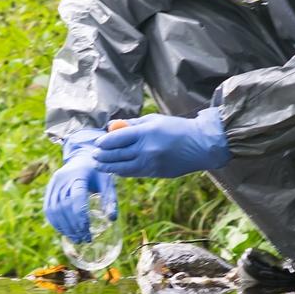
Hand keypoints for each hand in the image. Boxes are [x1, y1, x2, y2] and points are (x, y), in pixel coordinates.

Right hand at [44, 130, 118, 242]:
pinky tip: (65, 232)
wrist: (83, 157)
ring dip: (64, 227)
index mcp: (78, 175)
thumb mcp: (107, 182)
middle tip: (85, 239)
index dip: (80, 216)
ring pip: (54, 209)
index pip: (76, 198)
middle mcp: (62, 178)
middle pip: (64, 206)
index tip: (87, 230)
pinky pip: (48, 208)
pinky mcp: (49, 189)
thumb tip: (112, 219)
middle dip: (73, 226)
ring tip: (76, 239)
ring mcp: (53, 183)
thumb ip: (110, 199)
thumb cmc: (98, 172)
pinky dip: (55, 222)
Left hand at [92, 108, 230, 178]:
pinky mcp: (156, 173)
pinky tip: (115, 169)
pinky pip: (134, 173)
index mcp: (146, 133)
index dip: (104, 142)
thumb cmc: (177, 129)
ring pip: (123, 167)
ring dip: (109, 166)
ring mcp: (151, 163)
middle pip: (117, 154)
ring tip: (99, 164)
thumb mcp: (154, 120)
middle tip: (93, 155)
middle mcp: (147, 149)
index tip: (97, 143)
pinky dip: (122, 171)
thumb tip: (112, 127)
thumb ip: (132, 125)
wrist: (201, 145)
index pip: (118, 139)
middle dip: (103, 156)